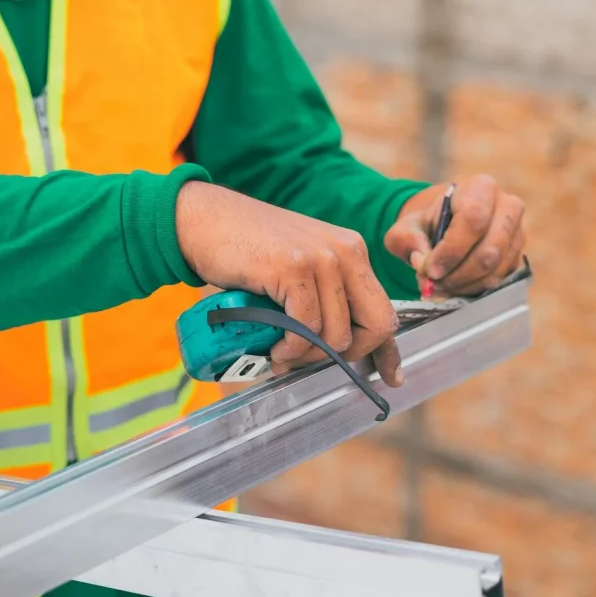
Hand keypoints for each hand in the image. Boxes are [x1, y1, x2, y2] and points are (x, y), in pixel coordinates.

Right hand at [176, 181, 403, 386]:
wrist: (204, 219)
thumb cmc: (247, 250)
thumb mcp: (299, 267)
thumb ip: (324, 294)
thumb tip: (339, 345)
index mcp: (352, 250)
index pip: (384, 309)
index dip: (388, 350)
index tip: (391, 377)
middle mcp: (345, 252)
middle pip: (376, 325)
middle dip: (346, 355)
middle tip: (310, 359)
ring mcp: (321, 258)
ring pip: (337, 334)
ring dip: (308, 356)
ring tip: (282, 352)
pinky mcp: (293, 268)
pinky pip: (306, 328)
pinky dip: (290, 348)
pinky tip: (275, 346)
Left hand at [384, 174, 525, 298]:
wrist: (448, 227)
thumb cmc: (429, 223)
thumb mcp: (408, 226)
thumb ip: (407, 239)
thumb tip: (421, 261)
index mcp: (480, 188)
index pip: (473, 219)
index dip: (452, 250)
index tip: (430, 270)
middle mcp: (508, 207)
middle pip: (490, 249)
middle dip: (458, 274)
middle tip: (434, 284)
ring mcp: (517, 233)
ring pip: (496, 269)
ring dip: (464, 285)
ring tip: (439, 287)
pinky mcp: (518, 257)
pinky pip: (500, 280)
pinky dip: (474, 289)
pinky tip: (454, 287)